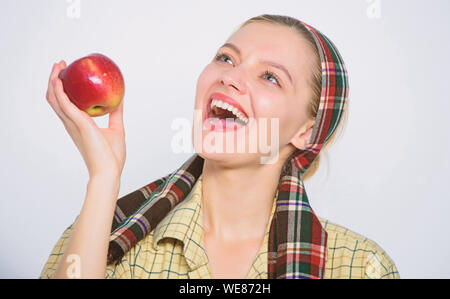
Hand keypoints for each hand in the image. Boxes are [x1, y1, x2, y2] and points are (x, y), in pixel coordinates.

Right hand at [45, 60, 125, 178]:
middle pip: (55, 99)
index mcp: (78, 125)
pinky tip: (61, 81)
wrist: (109, 171)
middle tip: (61, 65)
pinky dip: (60, 92)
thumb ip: (116, 114)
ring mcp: (73, 124)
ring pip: (55, 99)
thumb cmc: (111, 156)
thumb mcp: (116, 129)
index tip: (68, 75)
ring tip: (59, 66)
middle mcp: (71, 124)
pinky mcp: (79, 125)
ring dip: (54, 81)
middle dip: (54, 80)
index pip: (64, 104)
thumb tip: (121, 100)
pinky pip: (65, 105)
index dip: (62, 90)